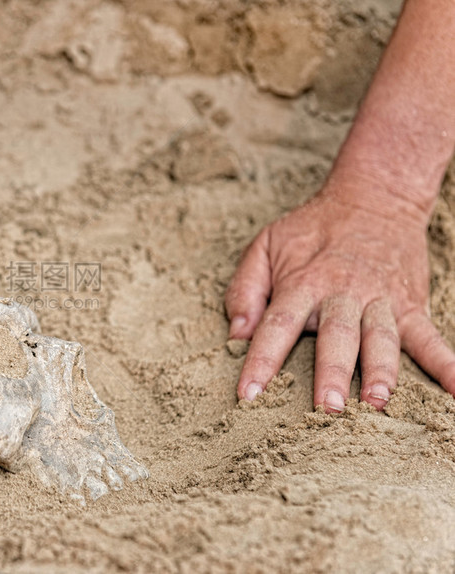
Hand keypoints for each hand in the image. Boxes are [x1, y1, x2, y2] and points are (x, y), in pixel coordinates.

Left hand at [225, 186, 454, 411]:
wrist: (374, 197)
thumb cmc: (311, 230)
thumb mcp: (266, 245)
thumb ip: (245, 288)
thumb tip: (236, 334)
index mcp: (303, 283)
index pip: (278, 326)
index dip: (261, 360)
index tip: (248, 395)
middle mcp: (343, 294)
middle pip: (336, 337)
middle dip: (331, 373)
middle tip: (326, 408)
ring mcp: (381, 300)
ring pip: (381, 339)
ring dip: (380, 371)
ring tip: (376, 402)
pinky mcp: (410, 305)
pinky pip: (430, 338)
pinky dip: (446, 363)